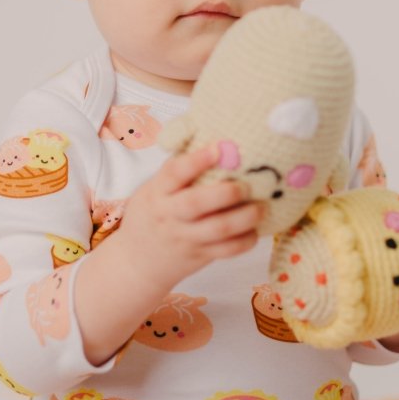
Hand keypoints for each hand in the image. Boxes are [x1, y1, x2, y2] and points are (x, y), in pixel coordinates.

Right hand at [116, 143, 264, 289]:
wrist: (137, 261)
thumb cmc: (152, 214)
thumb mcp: (153, 190)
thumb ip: (176, 171)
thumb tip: (208, 138)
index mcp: (158, 193)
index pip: (174, 173)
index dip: (196, 160)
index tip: (217, 148)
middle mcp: (170, 215)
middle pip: (196, 203)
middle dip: (225, 193)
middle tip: (245, 185)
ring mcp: (185, 238)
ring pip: (217, 229)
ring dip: (243, 217)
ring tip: (261, 207)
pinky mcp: (200, 256)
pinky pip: (226, 251)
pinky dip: (244, 241)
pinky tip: (255, 231)